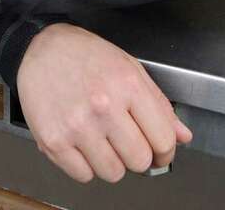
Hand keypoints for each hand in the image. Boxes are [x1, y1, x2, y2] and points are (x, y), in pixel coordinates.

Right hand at [16, 24, 191, 182]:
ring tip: (103, 140)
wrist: (41, 48)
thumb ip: (159, 104)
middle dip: (138, 156)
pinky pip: (83, 175)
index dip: (166, 151)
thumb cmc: (86, 55)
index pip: (163, 139)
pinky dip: (86, 165)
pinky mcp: (53, 141)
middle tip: (128, 143)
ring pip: (113, 173)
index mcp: (128, 86)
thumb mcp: (130, 68)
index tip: (160, 151)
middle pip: (140, 161)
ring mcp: (77, 126)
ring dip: (112, 162)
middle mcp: (103, 107)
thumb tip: (182, 135)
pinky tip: (83, 144)